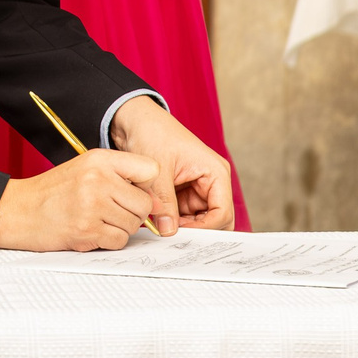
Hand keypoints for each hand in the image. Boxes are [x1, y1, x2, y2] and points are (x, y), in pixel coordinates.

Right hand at [0, 150, 172, 250]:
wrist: (17, 210)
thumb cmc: (52, 192)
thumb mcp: (85, 169)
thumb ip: (119, 177)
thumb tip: (156, 201)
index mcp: (100, 159)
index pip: (150, 169)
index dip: (147, 186)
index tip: (135, 193)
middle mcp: (98, 179)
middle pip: (144, 203)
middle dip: (133, 213)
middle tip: (112, 212)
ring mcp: (93, 205)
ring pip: (134, 225)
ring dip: (120, 228)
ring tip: (97, 221)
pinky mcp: (87, 230)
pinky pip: (119, 241)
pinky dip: (109, 241)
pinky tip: (91, 232)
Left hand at [109, 96, 235, 231]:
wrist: (135, 121)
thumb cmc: (152, 134)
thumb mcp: (157, 172)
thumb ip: (164, 203)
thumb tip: (168, 232)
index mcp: (216, 173)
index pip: (222, 213)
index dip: (204, 229)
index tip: (180, 234)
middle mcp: (212, 182)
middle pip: (215, 220)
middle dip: (196, 231)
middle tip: (171, 236)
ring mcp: (198, 188)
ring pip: (198, 221)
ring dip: (182, 227)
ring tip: (160, 226)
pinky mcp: (184, 192)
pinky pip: (184, 215)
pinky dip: (173, 221)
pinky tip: (157, 220)